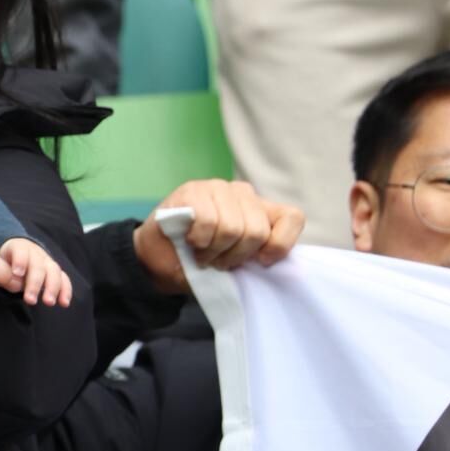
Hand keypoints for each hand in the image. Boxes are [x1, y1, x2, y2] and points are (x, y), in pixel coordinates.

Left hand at [0, 238, 71, 306]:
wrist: (13, 255)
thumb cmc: (2, 262)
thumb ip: (0, 272)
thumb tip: (15, 280)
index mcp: (18, 247)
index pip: (21, 251)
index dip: (20, 261)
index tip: (17, 273)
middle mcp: (35, 252)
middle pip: (38, 265)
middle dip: (35, 283)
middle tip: (30, 300)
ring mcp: (47, 261)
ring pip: (54, 271)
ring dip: (53, 288)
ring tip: (49, 302)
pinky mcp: (54, 273)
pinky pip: (63, 279)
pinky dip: (65, 290)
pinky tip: (64, 303)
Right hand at [132, 179, 304, 293]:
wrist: (158, 258)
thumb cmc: (200, 261)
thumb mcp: (235, 262)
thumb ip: (255, 256)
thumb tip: (267, 259)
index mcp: (260, 210)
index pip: (292, 217)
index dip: (279, 244)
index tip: (260, 262)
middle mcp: (243, 194)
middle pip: (256, 231)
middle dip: (233, 256)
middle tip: (217, 261)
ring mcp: (217, 188)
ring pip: (232, 227)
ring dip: (212, 250)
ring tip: (202, 253)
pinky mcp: (192, 190)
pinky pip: (207, 220)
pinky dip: (198, 239)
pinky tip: (190, 240)